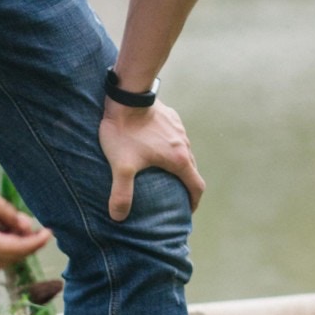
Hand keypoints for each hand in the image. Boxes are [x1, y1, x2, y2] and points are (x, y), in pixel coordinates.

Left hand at [100, 98, 205, 221]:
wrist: (127, 96)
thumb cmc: (125, 132)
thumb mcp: (122, 166)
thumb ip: (121, 194)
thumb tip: (118, 218)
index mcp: (179, 160)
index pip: (196, 186)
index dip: (194, 202)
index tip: (188, 211)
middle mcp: (184, 145)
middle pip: (192, 170)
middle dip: (186, 185)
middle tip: (175, 196)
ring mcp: (179, 129)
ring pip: (184, 152)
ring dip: (179, 165)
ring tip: (165, 173)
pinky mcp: (171, 118)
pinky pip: (176, 138)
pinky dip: (172, 149)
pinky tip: (156, 148)